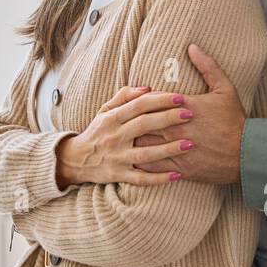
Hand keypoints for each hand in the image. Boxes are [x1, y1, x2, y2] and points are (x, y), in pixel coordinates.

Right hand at [55, 85, 196, 188]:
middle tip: (190, 114)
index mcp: (112, 118)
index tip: (180, 97)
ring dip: (168, 149)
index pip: (139, 105)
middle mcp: (115, 137)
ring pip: (145, 154)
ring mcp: (117, 158)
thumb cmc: (98, 131)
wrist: (76, 159)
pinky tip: (177, 175)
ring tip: (189, 144)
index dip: (160, 100)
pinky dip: (159, 178)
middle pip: (144, 125)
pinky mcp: (119, 175)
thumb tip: (148, 87)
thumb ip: (125, 96)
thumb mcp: (105, 110)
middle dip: (168, 119)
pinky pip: (141, 179)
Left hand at [133, 44, 246, 183]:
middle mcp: (176, 128)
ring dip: (133, 140)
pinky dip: (141, 162)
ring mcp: (176, 149)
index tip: (137, 99)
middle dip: (132, 120)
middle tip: (123, 119)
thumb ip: (208, 67)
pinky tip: (133, 159)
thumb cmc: (235, 120)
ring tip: (124, 137)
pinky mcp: (179, 168)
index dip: (141, 99)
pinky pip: (153, 166)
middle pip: (142, 122)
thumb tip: (193, 47)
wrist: (248, 153)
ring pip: (143, 144)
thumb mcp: (225, 89)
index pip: (151, 100)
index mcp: (184, 107)